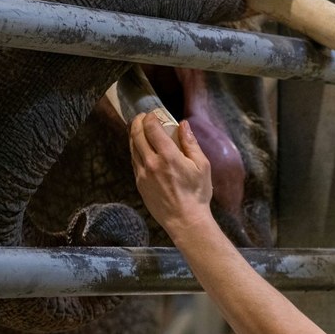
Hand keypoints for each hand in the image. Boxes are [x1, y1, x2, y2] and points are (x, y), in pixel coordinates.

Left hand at [129, 113, 214, 239]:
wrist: (185, 220)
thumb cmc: (197, 193)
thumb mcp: (201, 165)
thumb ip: (191, 143)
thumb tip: (184, 125)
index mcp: (168, 157)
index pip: (152, 129)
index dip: (150, 118)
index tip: (152, 113)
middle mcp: (151, 163)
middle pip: (137, 136)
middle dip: (138, 122)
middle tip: (142, 117)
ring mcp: (142, 174)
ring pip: (132, 148)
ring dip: (134, 135)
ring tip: (139, 129)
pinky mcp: (139, 184)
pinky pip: (134, 162)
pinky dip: (135, 151)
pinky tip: (141, 149)